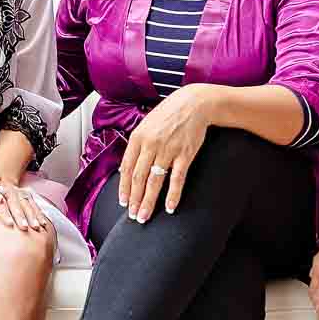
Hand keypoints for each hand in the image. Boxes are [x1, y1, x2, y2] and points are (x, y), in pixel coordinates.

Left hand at [0, 174, 51, 232]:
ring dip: (32, 215)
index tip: (10, 224)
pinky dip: (39, 213)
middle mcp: (8, 189)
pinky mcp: (26, 194)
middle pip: (15, 202)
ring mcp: (19, 191)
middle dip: (20, 215)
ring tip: (36, 227)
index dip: (5, 212)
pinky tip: (43, 223)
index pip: (0, 201)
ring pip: (26, 202)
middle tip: (24, 227)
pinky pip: (34, 204)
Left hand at [119, 84, 213, 222]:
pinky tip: (170, 207)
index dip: (124, 188)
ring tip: (145, 216)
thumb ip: (137, 146)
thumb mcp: (146, 125)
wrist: (194, 103)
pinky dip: (173, 195)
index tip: (124, 202)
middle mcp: (150, 145)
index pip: (126, 168)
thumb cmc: (169, 114)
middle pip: (138, 178)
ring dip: (148, 201)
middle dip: (134, 200)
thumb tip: (127, 168)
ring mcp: (168, 150)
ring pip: (154, 181)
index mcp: (138, 138)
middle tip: (134, 216)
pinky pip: (177, 179)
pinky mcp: (184, 154)